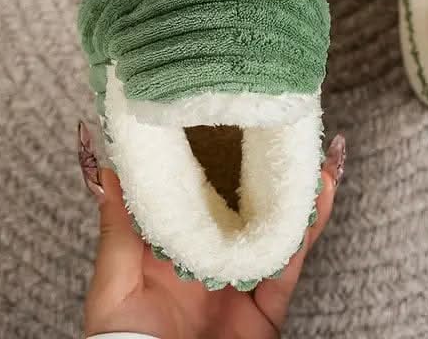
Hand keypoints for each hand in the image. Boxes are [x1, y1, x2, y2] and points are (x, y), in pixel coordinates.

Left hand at [79, 124, 344, 338]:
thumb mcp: (114, 283)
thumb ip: (118, 229)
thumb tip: (108, 171)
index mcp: (176, 248)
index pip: (202, 194)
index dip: (220, 160)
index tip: (232, 123)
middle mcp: (214, 258)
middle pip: (249, 206)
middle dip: (270, 171)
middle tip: (285, 130)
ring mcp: (243, 279)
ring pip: (279, 227)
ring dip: (300, 193)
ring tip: (317, 157)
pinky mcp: (268, 305)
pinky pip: (291, 262)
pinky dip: (307, 230)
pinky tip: (319, 196)